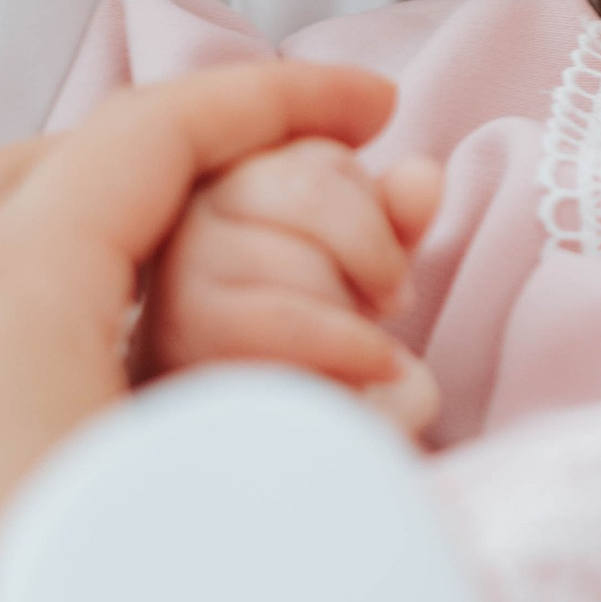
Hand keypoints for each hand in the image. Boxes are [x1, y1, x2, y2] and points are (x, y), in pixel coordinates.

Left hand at [0, 65, 403, 601]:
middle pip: (39, 169)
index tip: (368, 109)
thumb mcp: (228, 494)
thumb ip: (314, 424)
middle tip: (274, 167)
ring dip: (77, 229)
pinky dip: (9, 327)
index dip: (272, 99)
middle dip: (161, 145)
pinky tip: (74, 383)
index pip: (150, 136)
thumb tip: (390, 395)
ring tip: (180, 267)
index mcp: (12, 297)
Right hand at [138, 139, 442, 436]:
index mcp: (234, 179)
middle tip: (386, 304)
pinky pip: (291, 318)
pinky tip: (369, 371)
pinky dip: (350, 346)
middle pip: (309, 188)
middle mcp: (191, 211)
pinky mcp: (183, 334)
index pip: (323, 159)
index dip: (373, 217)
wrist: (255, 442)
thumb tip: (422, 176)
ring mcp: (178, 271)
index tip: (378, 273)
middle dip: (371, 253)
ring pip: (298, 253)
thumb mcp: (363, 273)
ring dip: (352, 310)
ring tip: (356, 347)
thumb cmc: (312, 349)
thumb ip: (394, 219)